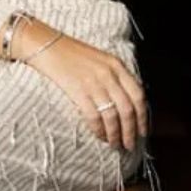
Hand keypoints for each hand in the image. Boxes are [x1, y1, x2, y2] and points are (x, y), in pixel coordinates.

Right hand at [10, 19, 147, 152]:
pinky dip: (99, 130)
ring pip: (112, 116)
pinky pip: (94, 116)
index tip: (143, 131)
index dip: (143, 117)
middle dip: (131, 131)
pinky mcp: (78, 91)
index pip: (138, 95)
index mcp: (117, 65)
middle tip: (130, 145)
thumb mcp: (101, 60)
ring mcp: (93, 82)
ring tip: (116, 144)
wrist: (47, 46)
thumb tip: (127, 104)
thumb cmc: (73, 54)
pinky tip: (100, 136)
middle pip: (127, 109)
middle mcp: (108, 74)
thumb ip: (116, 77)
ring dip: (116, 134)